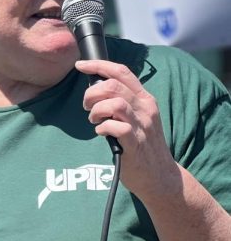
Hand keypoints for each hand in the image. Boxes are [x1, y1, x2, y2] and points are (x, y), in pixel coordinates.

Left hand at [75, 59, 178, 199]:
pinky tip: (101, 132)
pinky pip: (116, 127)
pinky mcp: (135, 143)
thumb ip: (121, 102)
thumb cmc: (142, 144)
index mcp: (144, 99)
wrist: (159, 174)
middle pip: (113, 86)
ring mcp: (142, 126)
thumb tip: (95, 89)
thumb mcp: (136, 117)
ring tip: (94, 120)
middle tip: (87, 107)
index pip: (122, 72)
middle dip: (92, 93)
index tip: (80, 66)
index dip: (98, 65)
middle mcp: (145, 108)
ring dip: (97, 110)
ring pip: (115, 103)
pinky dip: (103, 127)